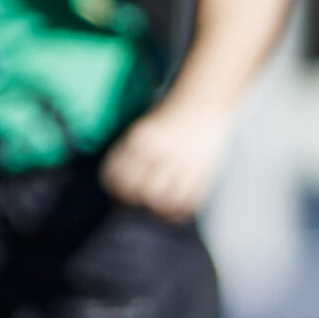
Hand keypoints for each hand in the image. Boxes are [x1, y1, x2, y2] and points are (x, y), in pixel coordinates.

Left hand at [100, 100, 233, 220]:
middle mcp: (161, 152)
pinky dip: (179, 212)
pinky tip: (175, 208)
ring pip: (164, 202)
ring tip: (158, 205)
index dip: (115, 190)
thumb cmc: (167, 123)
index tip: (120, 195)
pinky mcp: (203, 173)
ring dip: (158, 209)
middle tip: (140, 199)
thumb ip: (127, 157)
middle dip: (136, 200)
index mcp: (141, 141)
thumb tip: (118, 191)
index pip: (118, 176)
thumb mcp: (140, 132)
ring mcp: (183, 163)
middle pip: (140, 192)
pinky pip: (188, 204)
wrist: (203, 105)